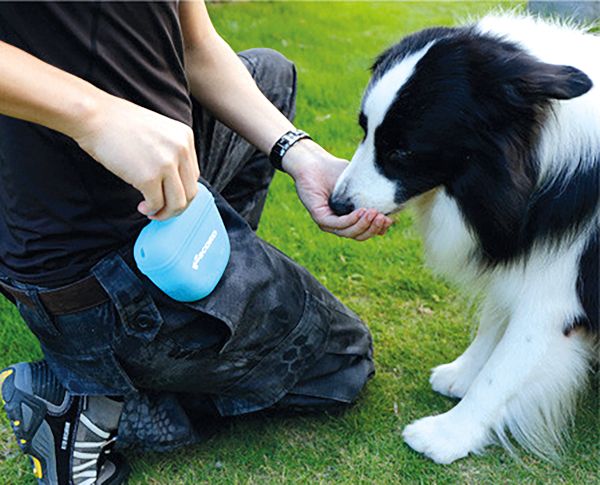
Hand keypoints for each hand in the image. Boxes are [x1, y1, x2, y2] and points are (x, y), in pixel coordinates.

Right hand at [70, 93, 199, 219]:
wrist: (94, 116)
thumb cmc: (118, 124)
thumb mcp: (158, 132)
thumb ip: (171, 153)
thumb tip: (173, 184)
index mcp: (185, 137)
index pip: (194, 175)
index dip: (182, 190)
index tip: (169, 196)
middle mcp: (181, 150)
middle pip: (190, 192)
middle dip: (177, 207)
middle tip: (162, 209)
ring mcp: (166, 163)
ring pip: (178, 203)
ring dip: (166, 213)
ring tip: (152, 210)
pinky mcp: (149, 177)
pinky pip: (157, 204)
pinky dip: (150, 210)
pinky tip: (142, 206)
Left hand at [283, 140, 392, 240]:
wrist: (313, 162)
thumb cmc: (335, 171)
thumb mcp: (359, 184)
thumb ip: (372, 196)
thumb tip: (392, 206)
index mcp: (348, 218)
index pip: (365, 231)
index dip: (378, 229)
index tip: (390, 220)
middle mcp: (338, 224)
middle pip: (359, 235)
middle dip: (374, 228)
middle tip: (383, 217)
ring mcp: (328, 222)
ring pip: (349, 232)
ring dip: (364, 225)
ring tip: (374, 213)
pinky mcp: (319, 217)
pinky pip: (337, 224)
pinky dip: (351, 220)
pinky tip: (361, 211)